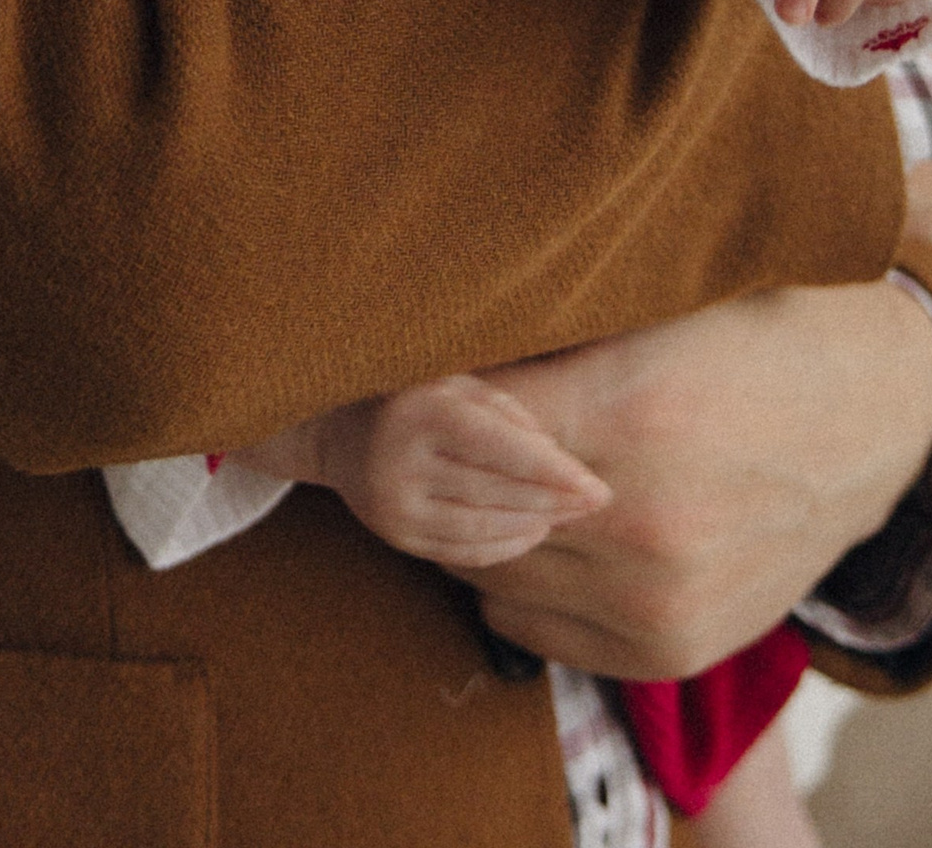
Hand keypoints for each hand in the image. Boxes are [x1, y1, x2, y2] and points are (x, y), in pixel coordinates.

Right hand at [238, 375, 610, 571]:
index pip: (503, 451)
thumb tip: (560, 458)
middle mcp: (402, 463)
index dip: (556, 472)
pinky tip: (531, 531)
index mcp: (420, 411)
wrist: (332, 426)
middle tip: (598, 501)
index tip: (599, 488)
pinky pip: (462, 551)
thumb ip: (506, 412)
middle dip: (554, 500)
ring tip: (568, 514)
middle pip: (499, 494)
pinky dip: (504, 546)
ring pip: (484, 529)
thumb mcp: (452, 380)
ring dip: (534, 525)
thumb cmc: (410, 390)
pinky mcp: (395, 535)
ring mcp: (395, 506)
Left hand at [466, 280, 931, 682]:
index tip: (410, 362)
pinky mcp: (671, 649)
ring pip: (485, 569)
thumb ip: (551, 320)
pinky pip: (527, 627)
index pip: (455, 415)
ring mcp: (658, 601)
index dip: (423, 384)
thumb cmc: (753, 327)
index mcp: (633, 413)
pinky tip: (530, 526)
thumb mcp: (657, 293)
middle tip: (430, 419)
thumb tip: (427, 326)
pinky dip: (513, 579)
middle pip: (460, 503)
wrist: (871, 413)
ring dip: (469, 520)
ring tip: (480, 466)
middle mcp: (643, 523)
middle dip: (437, 459)